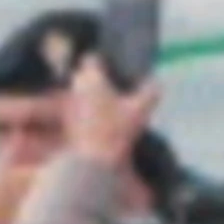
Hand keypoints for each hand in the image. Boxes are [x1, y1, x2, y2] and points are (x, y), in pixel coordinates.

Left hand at [65, 57, 158, 171]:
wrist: (91, 165)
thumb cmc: (115, 130)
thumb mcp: (141, 109)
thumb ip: (150, 92)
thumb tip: (156, 83)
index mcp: (92, 79)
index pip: (91, 58)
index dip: (101, 59)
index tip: (112, 64)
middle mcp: (77, 90)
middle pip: (82, 76)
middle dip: (95, 77)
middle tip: (114, 84)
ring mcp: (70, 109)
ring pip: (79, 95)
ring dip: (91, 96)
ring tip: (111, 105)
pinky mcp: (68, 127)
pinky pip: (78, 113)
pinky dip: (88, 114)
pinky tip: (104, 123)